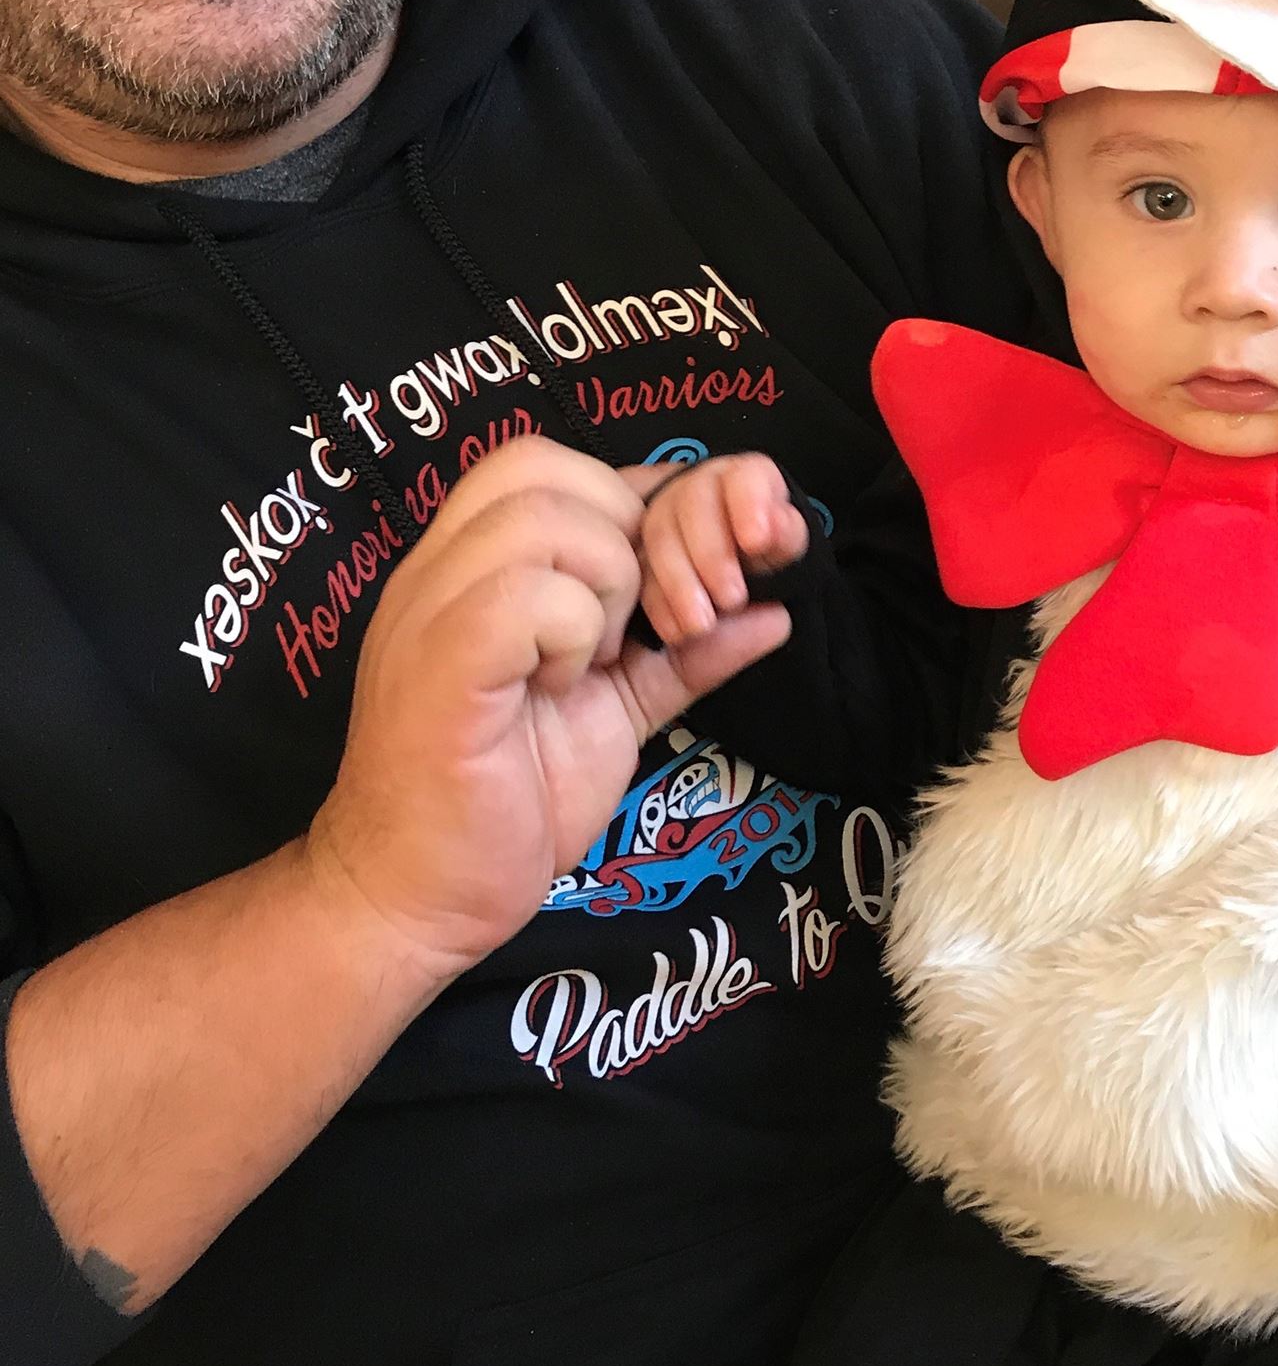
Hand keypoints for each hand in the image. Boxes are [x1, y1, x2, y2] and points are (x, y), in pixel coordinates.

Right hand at [307, 439, 788, 979]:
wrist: (415, 901)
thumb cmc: (509, 803)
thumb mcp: (615, 711)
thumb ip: (682, 652)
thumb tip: (774, 611)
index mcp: (470, 567)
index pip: (553, 464)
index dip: (634, 507)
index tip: (663, 595)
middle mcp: (436, 568)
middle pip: (547, 467)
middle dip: (622, 540)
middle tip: (624, 634)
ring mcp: (428, 610)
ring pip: (543, 517)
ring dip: (599, 588)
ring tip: (586, 666)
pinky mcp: (438, 664)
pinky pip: (524, 593)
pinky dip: (571, 633)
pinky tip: (560, 689)